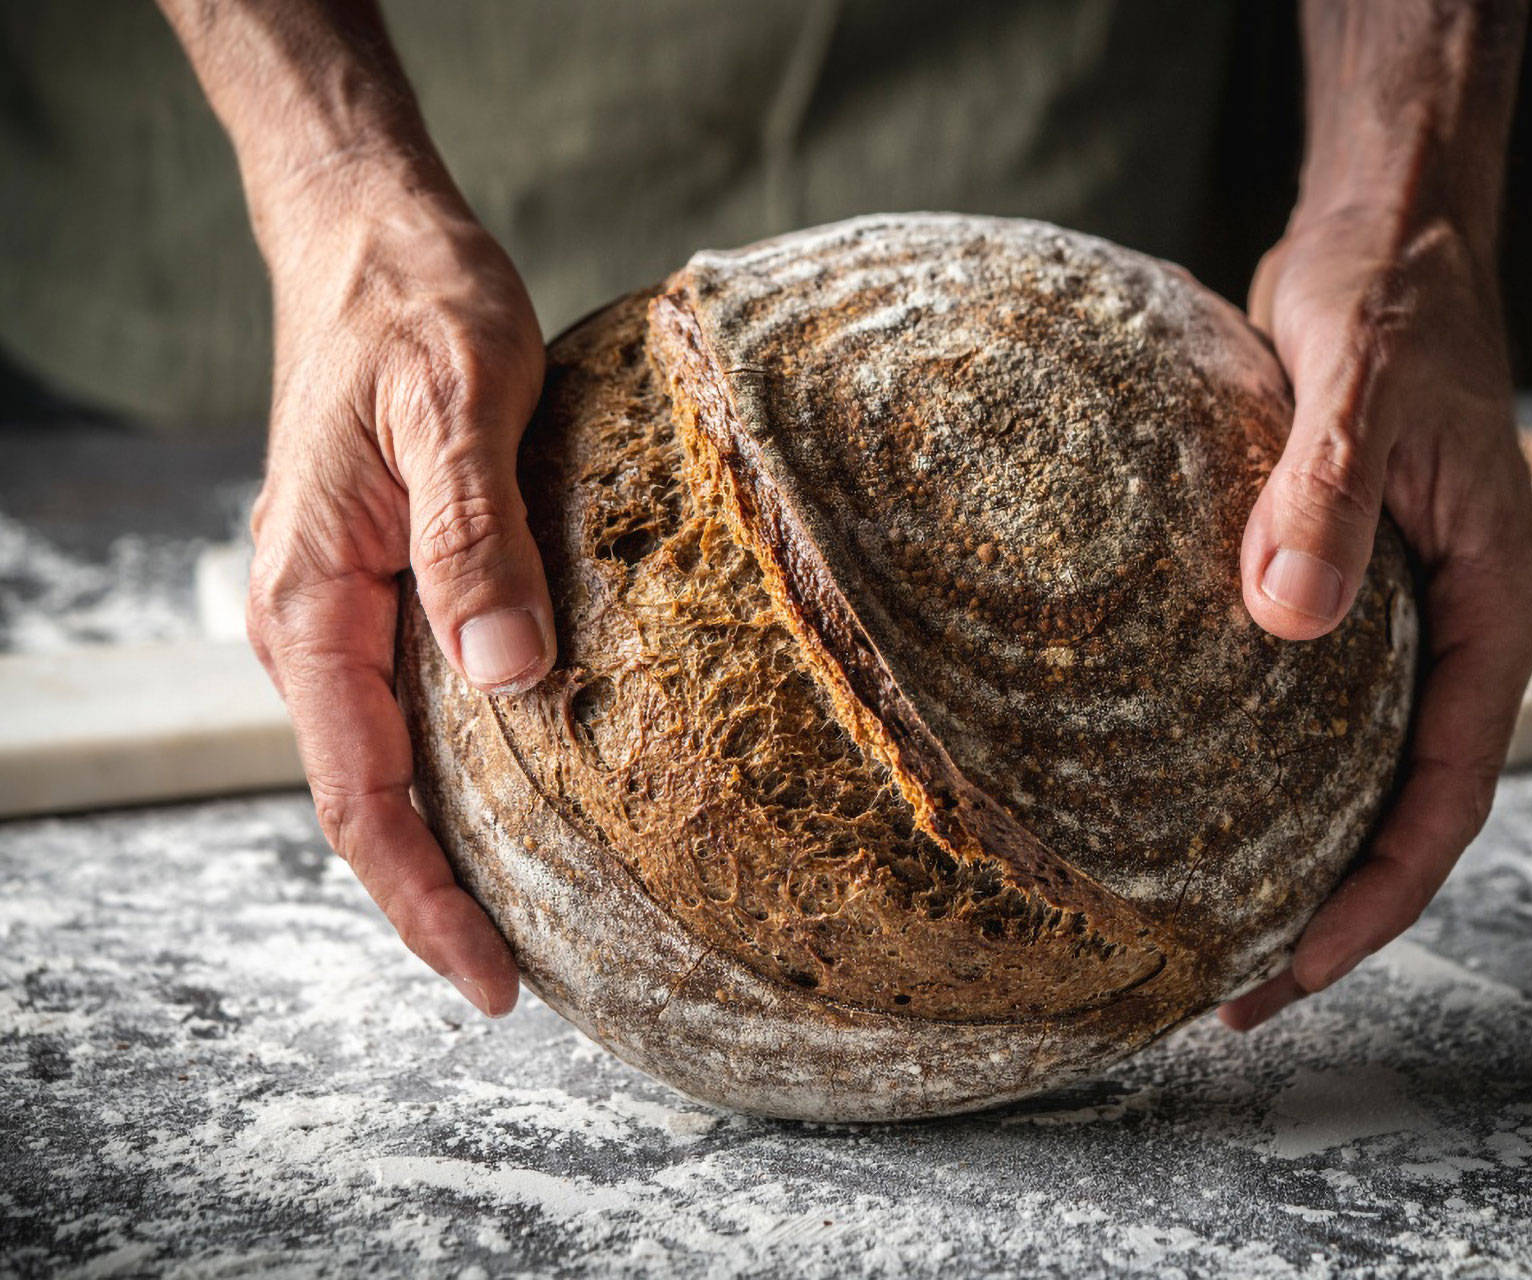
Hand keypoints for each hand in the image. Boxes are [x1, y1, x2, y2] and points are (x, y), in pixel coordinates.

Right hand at [245, 165, 551, 1017]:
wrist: (369, 237)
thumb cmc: (413, 306)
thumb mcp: (455, 406)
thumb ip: (475, 543)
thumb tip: (513, 680)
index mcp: (312, 601)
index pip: (359, 795)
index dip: (424, 901)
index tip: (494, 983)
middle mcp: (309, 621)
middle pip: (365, 801)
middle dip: (436, 901)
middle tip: (531, 981)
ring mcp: (339, 606)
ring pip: (384, 759)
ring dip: (446, 845)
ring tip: (533, 917)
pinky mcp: (378, 582)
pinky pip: (404, 702)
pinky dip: (455, 769)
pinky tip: (521, 793)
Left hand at [1219, 206, 1531, 1029]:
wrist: (1386, 242)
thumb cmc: (1393, 303)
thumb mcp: (1362, 386)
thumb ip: (1327, 494)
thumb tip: (1286, 621)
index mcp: (1493, 610)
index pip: (1447, 794)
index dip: (1375, 896)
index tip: (1293, 967)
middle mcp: (1456, 632)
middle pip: (1406, 811)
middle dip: (1329, 910)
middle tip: (1229, 993)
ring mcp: (1403, 617)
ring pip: (1361, 771)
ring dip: (1297, 854)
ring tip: (1205, 930)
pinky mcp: (1346, 590)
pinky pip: (1318, 710)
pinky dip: (1270, 772)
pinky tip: (1194, 806)